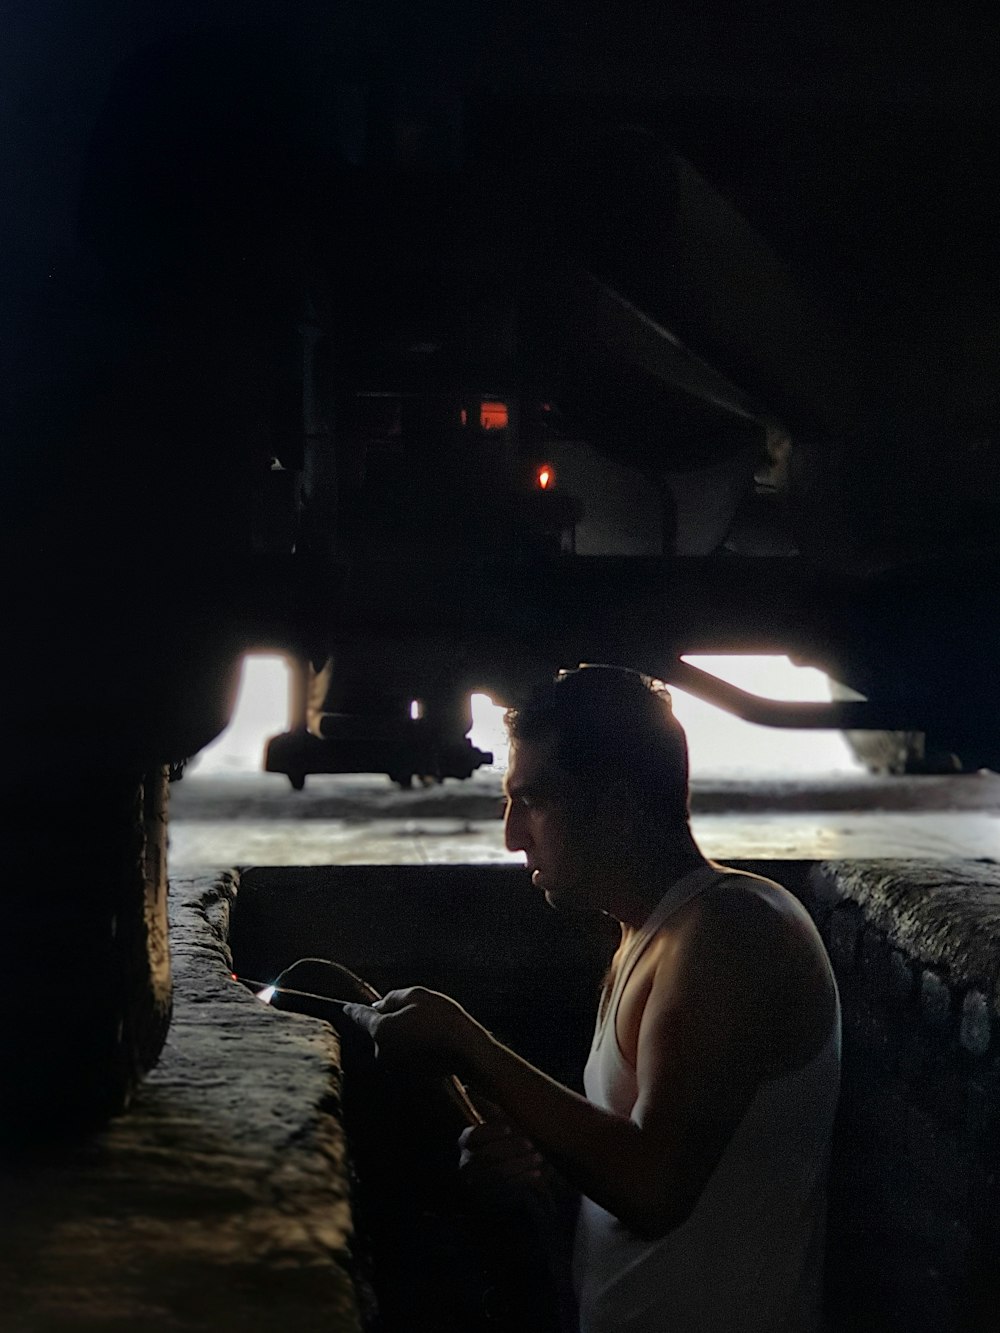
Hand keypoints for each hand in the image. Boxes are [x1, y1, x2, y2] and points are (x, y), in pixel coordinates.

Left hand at [341, 986, 481, 1073]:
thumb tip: (379, 1006)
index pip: (360, 1017)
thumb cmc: (442, 1020)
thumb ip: (392, 998)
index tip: (345, 1007)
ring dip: (401, 1035)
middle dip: (386, 1022)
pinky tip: (430, 1040)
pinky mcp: (410, 1076)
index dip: (353, 1010)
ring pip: (392, 1044)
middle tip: (409, 1012)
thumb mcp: (416, 995)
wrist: (467, 1052)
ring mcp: (395, 1067)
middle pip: (377, 1032)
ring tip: (425, 1026)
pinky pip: (405, 1055)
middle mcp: (382, 1052)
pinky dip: (412, 1047)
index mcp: (380, 1030)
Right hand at [458, 1099, 550, 1207]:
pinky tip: (536, 1172)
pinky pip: (506, 1190)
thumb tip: (469, 1087)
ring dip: (519, 1164)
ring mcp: (477, 1184)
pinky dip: (523, 1179)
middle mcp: (466, 1164)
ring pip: (496, 1174)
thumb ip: (488, 1108)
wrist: (521, 1169)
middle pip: (485, 1157)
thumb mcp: (501, 1123)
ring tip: (539, 1157)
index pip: (471, 1137)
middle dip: (510, 1149)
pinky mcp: (490, 1199)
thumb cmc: (510, 1140)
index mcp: (467, 1142)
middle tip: (531, 1144)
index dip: (490, 1132)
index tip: (510, 1128)